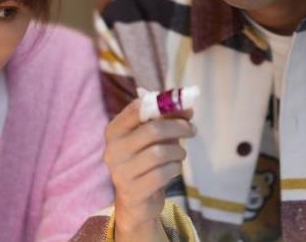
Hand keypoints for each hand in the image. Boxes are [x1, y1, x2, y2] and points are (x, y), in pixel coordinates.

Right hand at [103, 99, 195, 240]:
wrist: (136, 201)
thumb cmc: (146, 161)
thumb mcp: (154, 138)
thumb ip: (168, 119)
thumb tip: (188, 108)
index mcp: (114, 131)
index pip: (137, 109)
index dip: (163, 105)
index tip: (182, 108)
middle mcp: (113, 150)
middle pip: (153, 130)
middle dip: (178, 127)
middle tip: (192, 130)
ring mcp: (120, 172)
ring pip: (160, 153)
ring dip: (178, 151)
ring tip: (180, 154)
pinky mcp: (133, 190)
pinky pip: (163, 173)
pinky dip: (175, 168)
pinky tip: (174, 169)